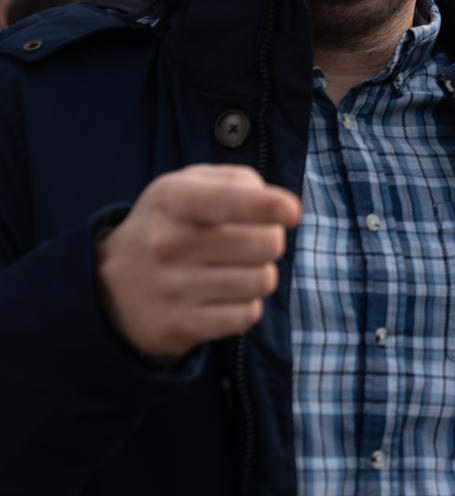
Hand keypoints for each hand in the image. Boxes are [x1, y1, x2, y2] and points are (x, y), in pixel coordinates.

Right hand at [96, 164, 300, 358]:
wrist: (108, 287)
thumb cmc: (170, 225)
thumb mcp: (189, 186)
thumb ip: (238, 181)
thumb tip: (282, 208)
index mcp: (172, 199)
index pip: (229, 199)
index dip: (269, 205)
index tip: (291, 213)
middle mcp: (166, 243)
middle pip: (265, 243)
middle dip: (271, 241)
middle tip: (252, 242)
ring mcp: (170, 288)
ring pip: (262, 281)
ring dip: (259, 275)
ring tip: (233, 270)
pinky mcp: (178, 326)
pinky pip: (248, 315)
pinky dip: (246, 306)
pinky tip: (222, 297)